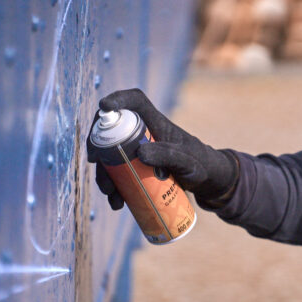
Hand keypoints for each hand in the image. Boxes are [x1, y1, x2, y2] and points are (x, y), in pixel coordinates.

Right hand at [86, 88, 238, 207]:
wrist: (206, 180)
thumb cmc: (200, 164)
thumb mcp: (187, 161)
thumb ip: (169, 155)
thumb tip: (141, 154)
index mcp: (156, 123)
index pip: (136, 102)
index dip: (119, 99)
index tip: (104, 107)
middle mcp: (142, 134)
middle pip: (112, 132)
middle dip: (100, 148)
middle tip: (96, 164)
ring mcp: (137, 152)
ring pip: (111, 158)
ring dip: (105, 175)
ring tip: (112, 195)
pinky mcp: (137, 169)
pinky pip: (118, 176)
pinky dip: (115, 189)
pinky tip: (118, 203)